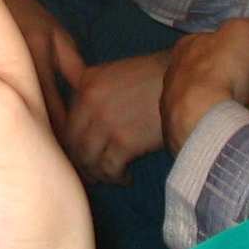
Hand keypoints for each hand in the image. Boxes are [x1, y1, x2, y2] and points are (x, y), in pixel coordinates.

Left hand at [64, 51, 169, 184]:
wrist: (187, 83)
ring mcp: (106, 123)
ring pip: (87, 159)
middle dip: (81, 160)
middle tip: (92, 170)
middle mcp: (90, 102)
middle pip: (72, 143)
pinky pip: (109, 169)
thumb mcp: (112, 71)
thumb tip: (61, 80)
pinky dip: (116, 177)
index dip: (69, 142)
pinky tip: (125, 177)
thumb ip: (84, 81)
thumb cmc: (153, 78)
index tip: (78, 152)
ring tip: (109, 175)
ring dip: (98, 172)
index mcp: (87, 83)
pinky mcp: (125, 142)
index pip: (64, 121)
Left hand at [159, 19, 248, 155]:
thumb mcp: (245, 31)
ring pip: (239, 99)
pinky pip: (230, 121)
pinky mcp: (197, 130)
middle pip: (240, 76)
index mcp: (193, 47)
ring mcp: (191, 104)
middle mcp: (188, 74)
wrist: (201, 118)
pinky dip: (246, 121)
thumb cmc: (221, 69)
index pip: (235, 49)